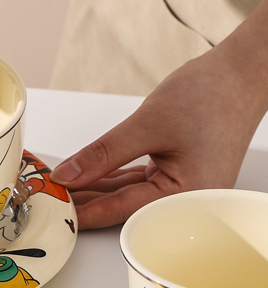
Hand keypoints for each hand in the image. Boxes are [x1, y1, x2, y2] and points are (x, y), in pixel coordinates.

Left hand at [51, 39, 267, 228]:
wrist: (239, 73)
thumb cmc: (209, 96)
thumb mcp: (147, 125)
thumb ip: (104, 153)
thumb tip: (69, 175)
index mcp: (188, 197)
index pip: (124, 211)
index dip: (86, 212)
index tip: (56, 213)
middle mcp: (187, 199)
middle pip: (124, 206)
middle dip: (86, 201)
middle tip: (49, 199)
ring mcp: (181, 184)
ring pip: (126, 192)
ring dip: (94, 188)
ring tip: (59, 188)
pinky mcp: (175, 169)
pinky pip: (135, 178)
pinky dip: (109, 176)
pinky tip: (84, 177)